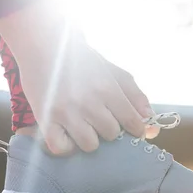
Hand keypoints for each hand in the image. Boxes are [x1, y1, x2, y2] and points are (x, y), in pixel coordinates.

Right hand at [0, 5, 154, 152]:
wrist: (42, 43)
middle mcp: (88, 102)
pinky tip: (66, 134)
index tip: (131, 128)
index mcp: (107, 88)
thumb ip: (134, 94)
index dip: (135, 128)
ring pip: (90, 144)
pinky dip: (66, 146)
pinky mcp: (45, 119)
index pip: (132, 121)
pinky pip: (61, 148)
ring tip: (82, 126)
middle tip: (99, 118)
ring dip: (89, 138)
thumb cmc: (80, 58)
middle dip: (109, 128)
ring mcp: (66, 112)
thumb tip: (149, 119)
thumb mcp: (111, 70)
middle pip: (111, 134)